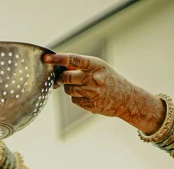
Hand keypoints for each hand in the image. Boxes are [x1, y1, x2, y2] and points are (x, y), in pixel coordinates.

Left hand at [45, 52, 164, 132]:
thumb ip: (82, 66)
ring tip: (81, 86)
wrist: (125, 99)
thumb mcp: (99, 67)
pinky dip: (76, 97)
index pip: (74, 60)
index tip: (47, 58)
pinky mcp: (90, 105)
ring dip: (69, 88)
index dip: (59, 59)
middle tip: (61, 78)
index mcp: (97, 65)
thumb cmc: (109, 80)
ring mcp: (92, 93)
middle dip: (61, 78)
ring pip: (68, 90)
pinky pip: (74, 100)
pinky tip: (87, 96)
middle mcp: (94, 78)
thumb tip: (61, 66)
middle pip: (67, 77)